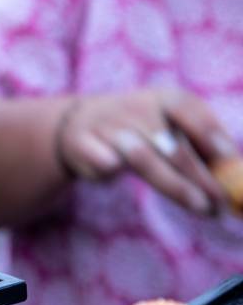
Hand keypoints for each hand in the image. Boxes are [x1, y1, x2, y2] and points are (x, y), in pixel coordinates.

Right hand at [56, 89, 237, 214]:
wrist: (77, 124)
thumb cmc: (139, 129)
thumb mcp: (169, 125)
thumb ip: (199, 145)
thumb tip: (235, 174)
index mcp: (162, 98)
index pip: (187, 109)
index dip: (209, 133)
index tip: (229, 160)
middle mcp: (134, 108)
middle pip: (171, 145)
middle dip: (199, 177)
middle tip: (219, 202)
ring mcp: (107, 126)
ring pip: (142, 158)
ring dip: (173, 185)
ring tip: (198, 206)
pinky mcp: (83, 145)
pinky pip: (104, 163)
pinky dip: (113, 174)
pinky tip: (119, 181)